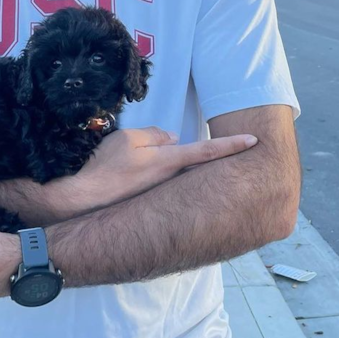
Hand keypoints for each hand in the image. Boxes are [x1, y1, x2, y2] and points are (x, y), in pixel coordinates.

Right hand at [62, 127, 257, 215]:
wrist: (84, 201)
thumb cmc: (105, 168)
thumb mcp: (128, 139)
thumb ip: (155, 135)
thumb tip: (174, 137)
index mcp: (169, 161)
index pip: (208, 150)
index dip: (232, 144)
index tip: (254, 140)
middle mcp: (172, 181)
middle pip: (199, 166)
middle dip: (218, 160)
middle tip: (236, 151)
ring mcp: (162, 194)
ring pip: (181, 175)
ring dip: (186, 169)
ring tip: (183, 163)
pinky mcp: (152, 202)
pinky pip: (167, 186)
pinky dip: (170, 180)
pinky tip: (150, 177)